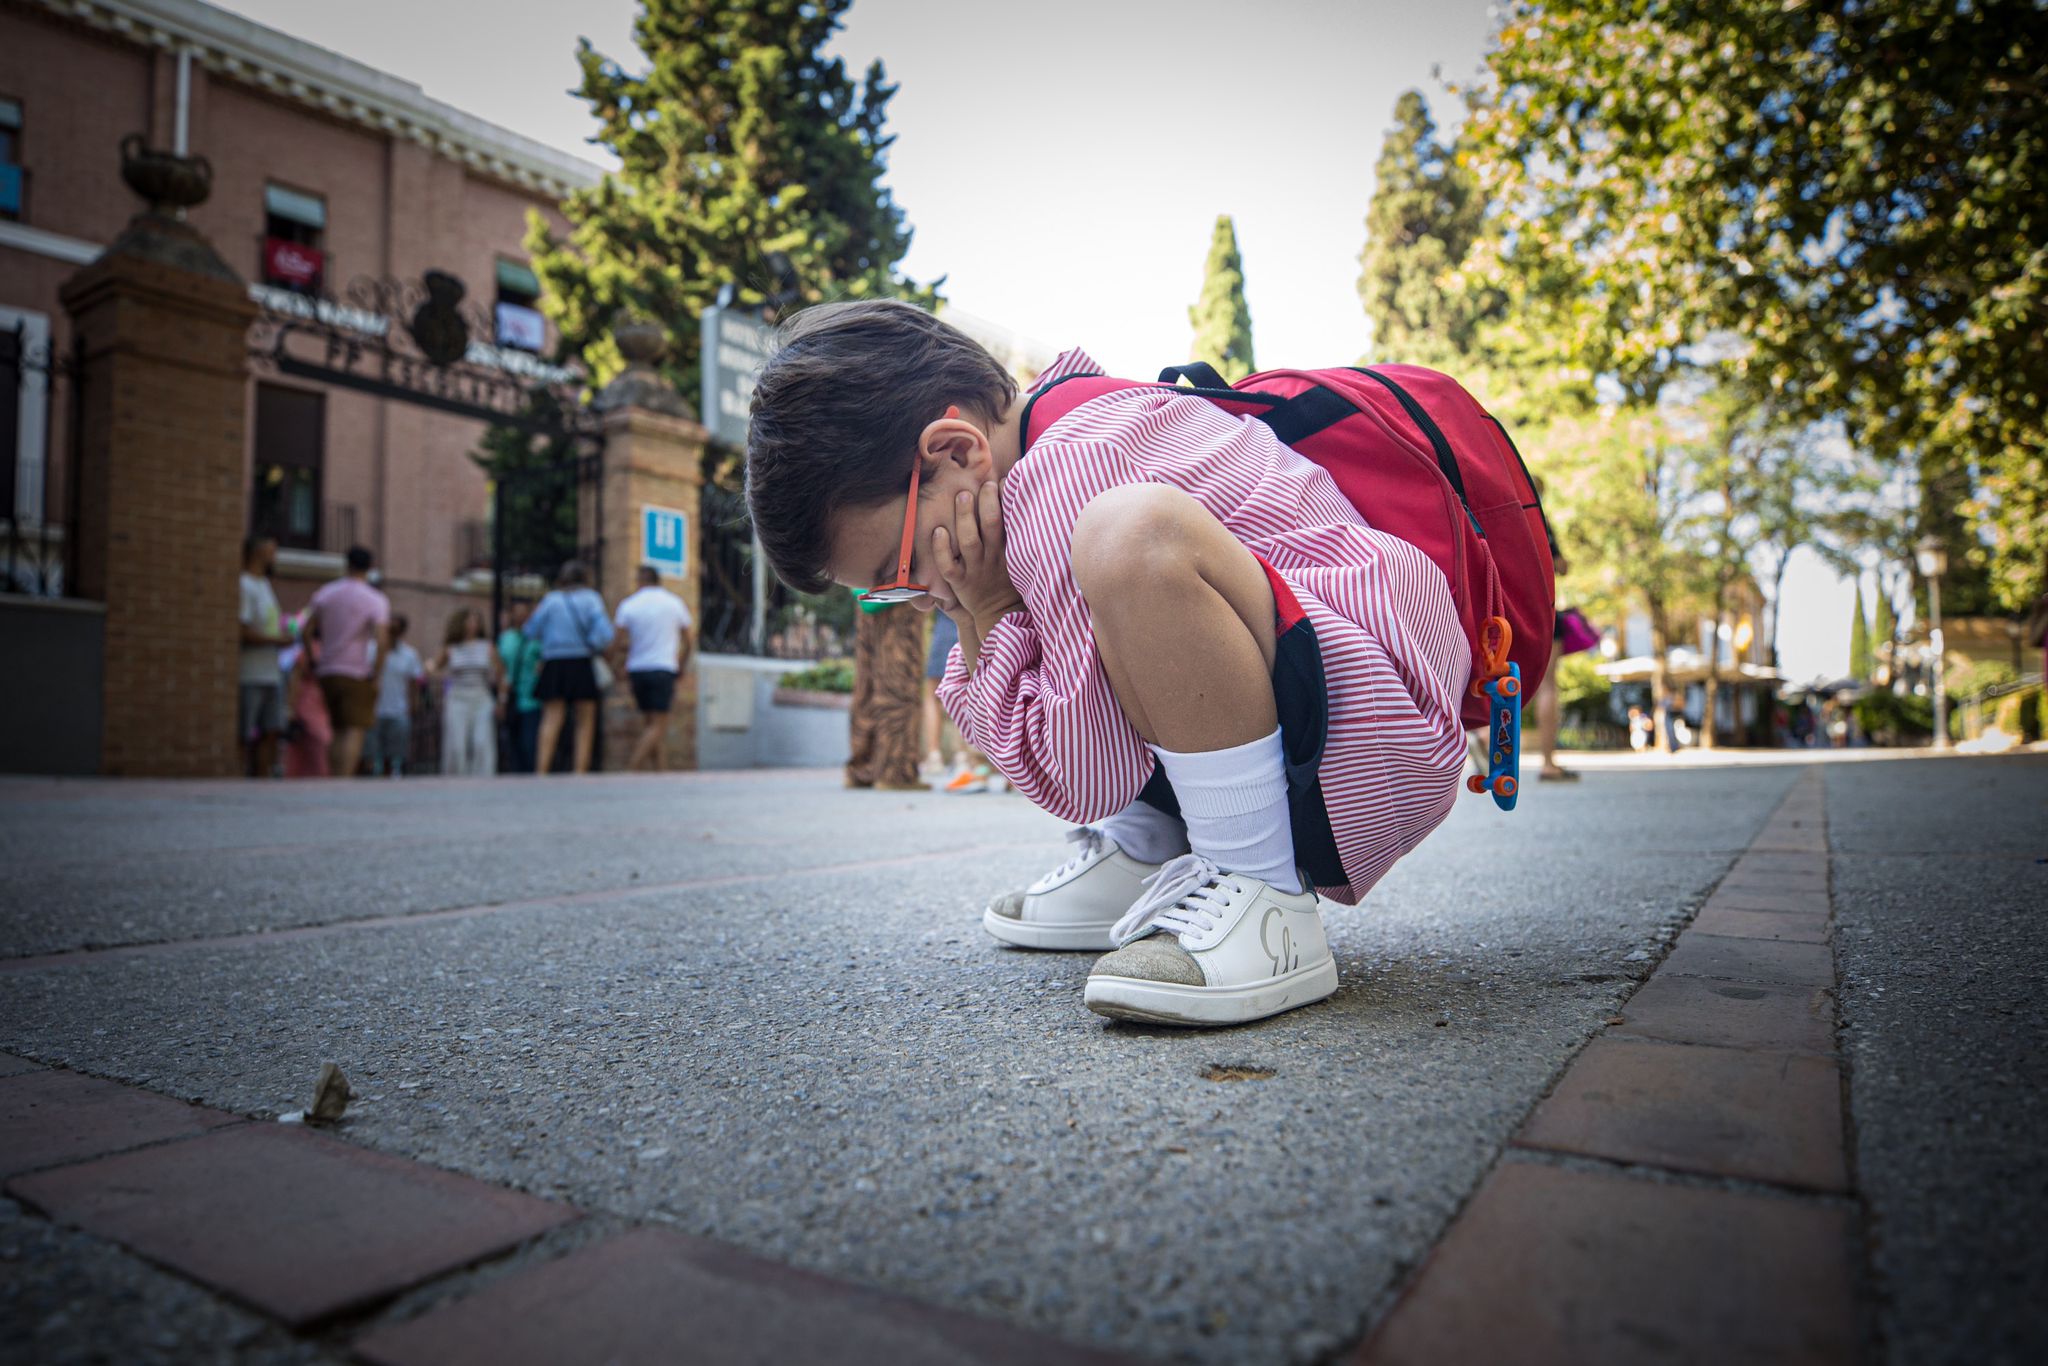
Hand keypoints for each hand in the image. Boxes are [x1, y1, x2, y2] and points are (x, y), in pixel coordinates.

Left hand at [932, 480, 1022, 629]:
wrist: (1002, 615)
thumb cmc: (1009, 579)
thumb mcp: (1019, 558)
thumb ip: (1014, 533)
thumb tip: (1010, 498)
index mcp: (1011, 550)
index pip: (1012, 520)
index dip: (1008, 499)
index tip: (1005, 480)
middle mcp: (994, 558)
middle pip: (992, 525)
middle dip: (988, 501)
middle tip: (985, 484)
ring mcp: (976, 570)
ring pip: (970, 541)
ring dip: (965, 517)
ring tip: (962, 496)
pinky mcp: (960, 583)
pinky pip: (949, 566)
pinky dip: (942, 549)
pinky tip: (938, 532)